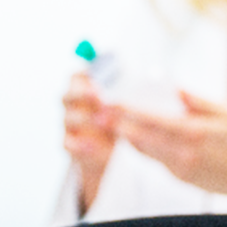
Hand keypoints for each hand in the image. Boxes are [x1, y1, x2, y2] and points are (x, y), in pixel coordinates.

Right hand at [61, 72, 118, 212]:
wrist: (104, 152)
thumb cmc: (116, 121)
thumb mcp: (125, 104)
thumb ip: (131, 91)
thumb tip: (158, 76)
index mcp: (85, 88)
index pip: (78, 75)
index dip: (86, 74)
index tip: (101, 76)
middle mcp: (73, 104)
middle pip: (68, 94)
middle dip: (82, 94)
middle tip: (100, 96)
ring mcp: (69, 124)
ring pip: (68, 118)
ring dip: (84, 119)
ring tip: (101, 121)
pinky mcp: (70, 144)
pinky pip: (68, 143)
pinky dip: (80, 145)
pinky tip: (94, 146)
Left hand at [117, 90, 226, 204]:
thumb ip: (201, 102)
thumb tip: (176, 89)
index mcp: (196, 135)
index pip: (153, 121)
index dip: (128, 111)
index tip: (110, 101)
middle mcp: (184, 155)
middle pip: (142, 139)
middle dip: (119, 124)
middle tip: (99, 111)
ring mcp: (181, 169)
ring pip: (146, 151)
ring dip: (128, 136)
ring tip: (112, 121)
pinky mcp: (182, 178)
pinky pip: (157, 159)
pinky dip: (144, 146)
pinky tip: (136, 135)